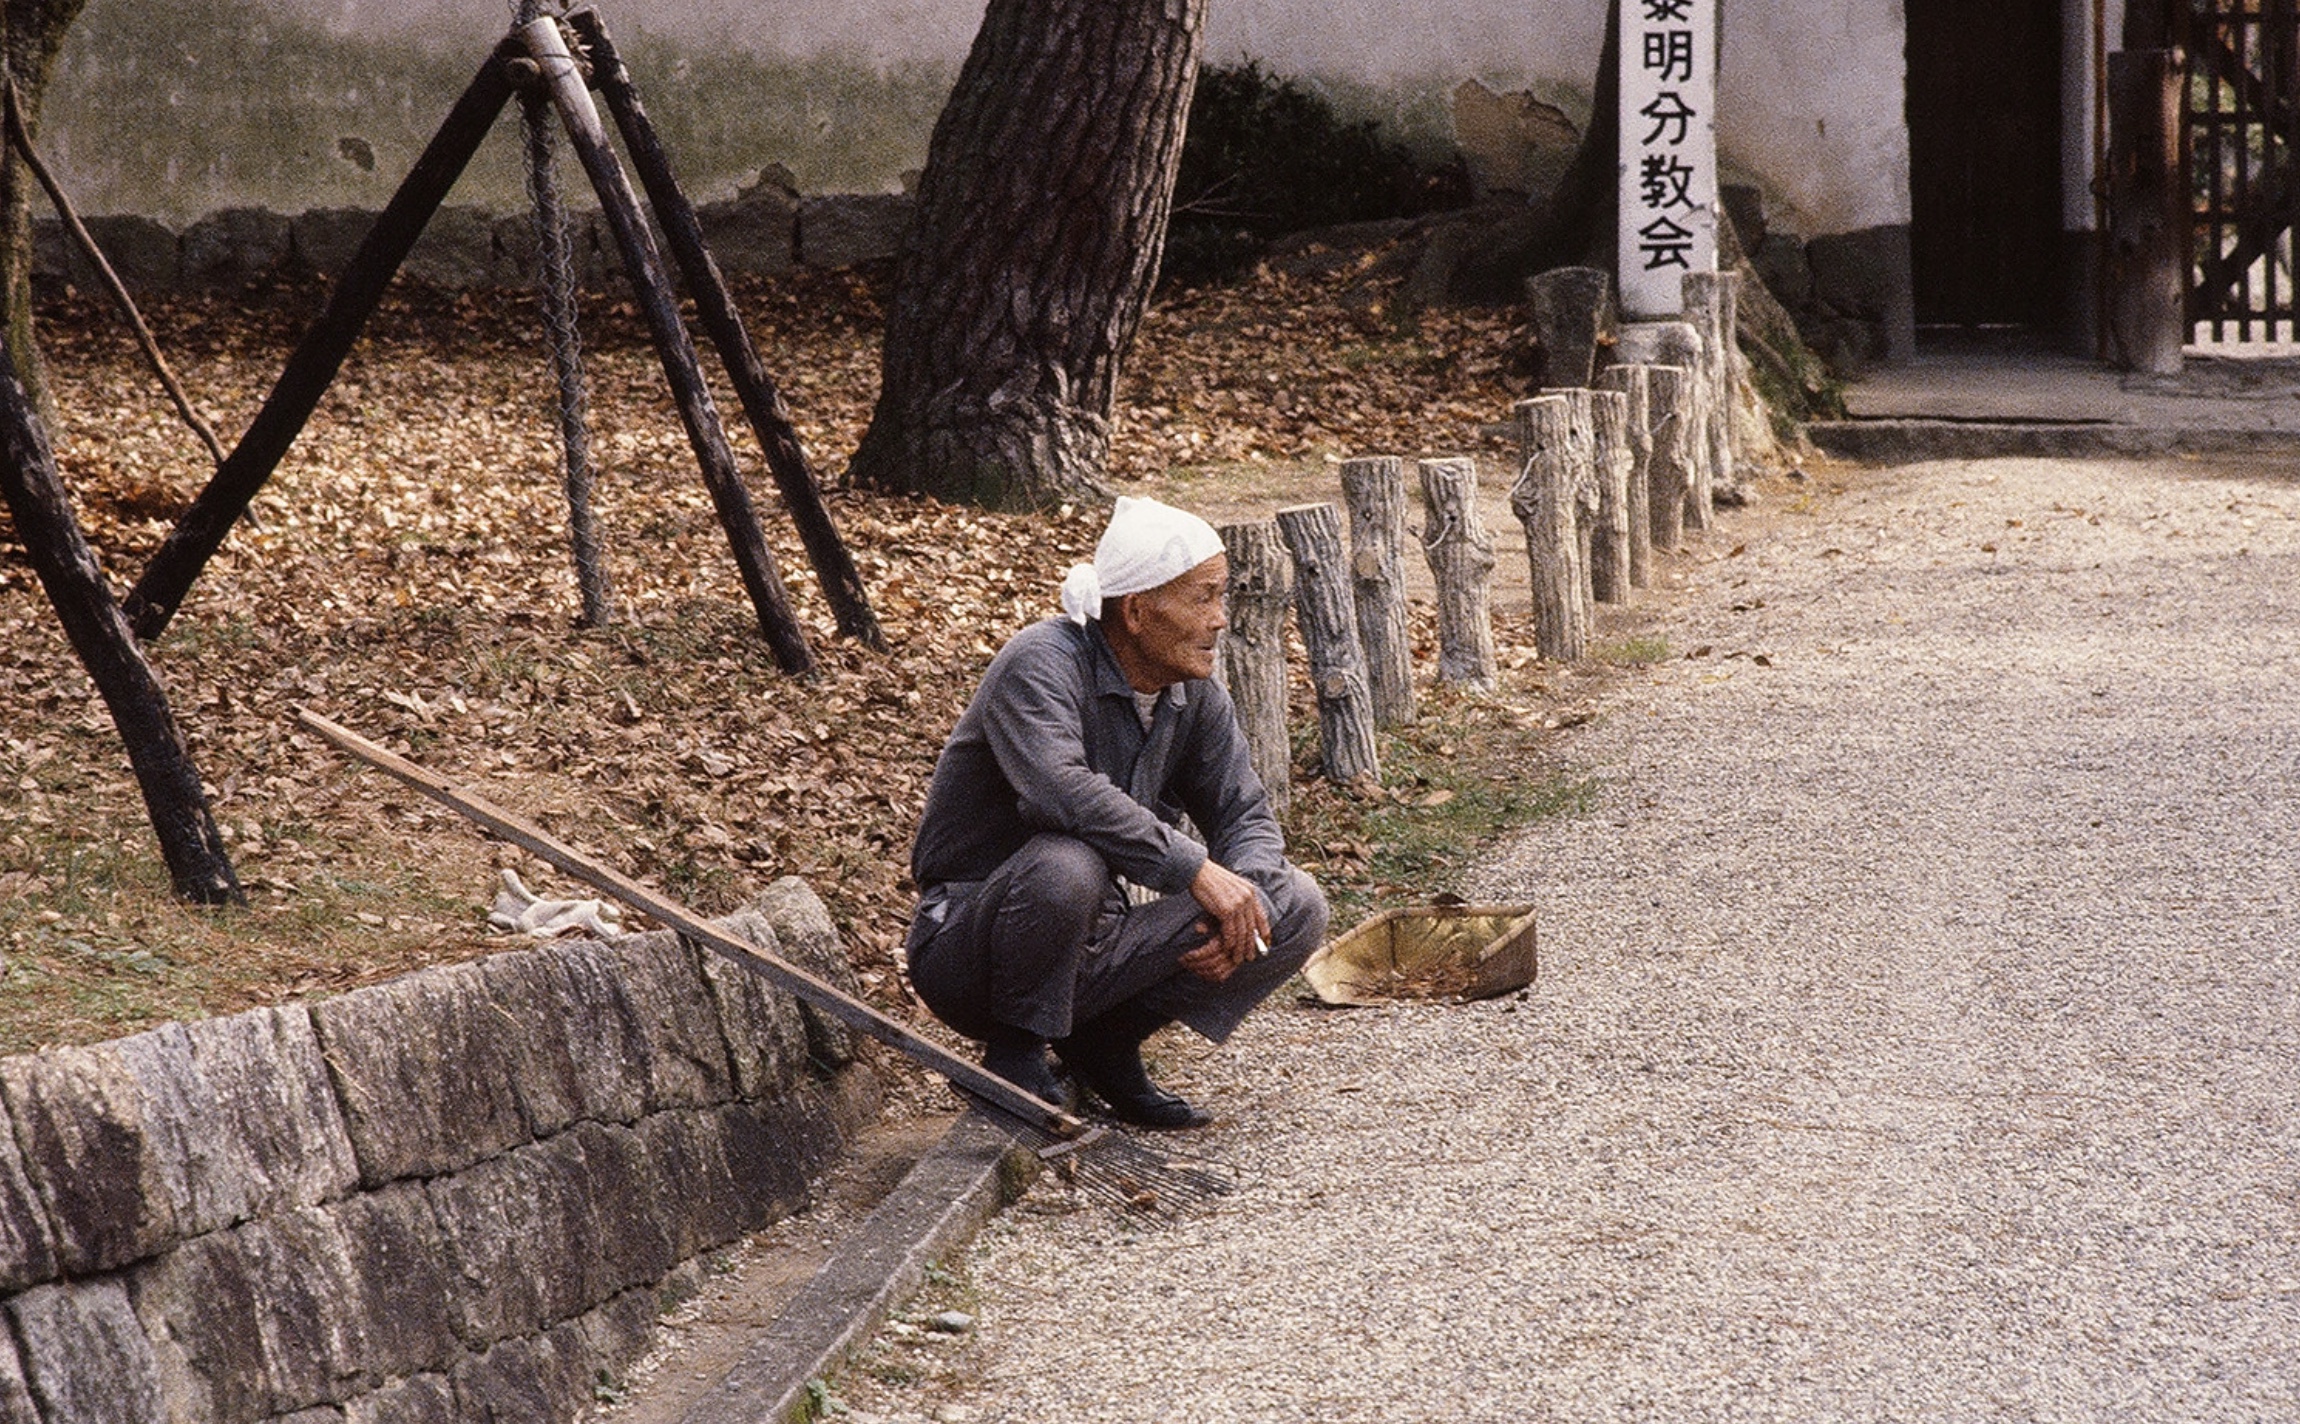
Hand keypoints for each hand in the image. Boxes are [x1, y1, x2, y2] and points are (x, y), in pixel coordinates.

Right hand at [1179, 859, 1269, 982]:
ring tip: (1238, 959)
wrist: (1196, 871)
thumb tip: (1241, 921)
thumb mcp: (1230, 889)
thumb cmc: (1209, 881)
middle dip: (1251, 945)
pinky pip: (1230, 932)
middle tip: (1250, 957)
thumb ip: (1238, 902)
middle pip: (1252, 928)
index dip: (1264, 933)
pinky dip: (1229, 943)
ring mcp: (1238, 904)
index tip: (1265, 945)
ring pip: (1242, 932)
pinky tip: (1227, 950)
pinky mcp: (1226, 910)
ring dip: (1240, 948)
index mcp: (1251, 891)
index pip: (1262, 917)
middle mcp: (1248, 897)